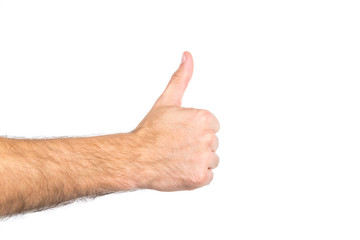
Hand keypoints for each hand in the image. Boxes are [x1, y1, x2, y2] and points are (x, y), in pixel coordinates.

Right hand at [133, 52, 219, 190]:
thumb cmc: (149, 132)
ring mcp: (204, 158)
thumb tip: (187, 57)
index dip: (195, 130)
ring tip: (178, 157)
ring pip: (211, 160)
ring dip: (198, 161)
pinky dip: (196, 175)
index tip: (181, 133)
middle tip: (177, 145)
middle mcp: (208, 138)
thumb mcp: (167, 101)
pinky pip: (207, 176)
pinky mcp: (200, 177)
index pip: (212, 126)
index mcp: (204, 118)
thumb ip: (181, 78)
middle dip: (197, 145)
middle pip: (212, 143)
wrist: (135, 157)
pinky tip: (181, 168)